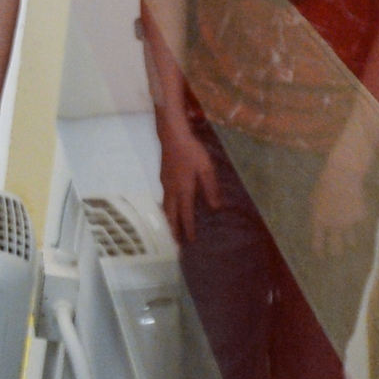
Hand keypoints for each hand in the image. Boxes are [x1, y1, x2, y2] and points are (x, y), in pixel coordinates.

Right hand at [156, 122, 221, 240]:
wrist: (172, 136)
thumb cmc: (192, 151)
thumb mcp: (206, 169)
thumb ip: (210, 188)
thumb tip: (215, 207)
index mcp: (184, 190)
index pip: (186, 214)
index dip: (188, 228)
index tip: (190, 241)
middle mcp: (172, 190)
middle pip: (171, 215)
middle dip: (173, 229)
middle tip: (175, 242)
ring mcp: (165, 184)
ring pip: (165, 207)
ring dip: (169, 220)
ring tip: (171, 228)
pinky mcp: (163, 177)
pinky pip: (164, 199)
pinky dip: (167, 209)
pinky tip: (170, 207)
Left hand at [310, 149, 371, 256]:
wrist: (343, 176)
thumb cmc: (324, 184)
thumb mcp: (314, 200)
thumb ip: (317, 214)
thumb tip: (319, 223)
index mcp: (319, 222)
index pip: (317, 242)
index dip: (319, 251)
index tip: (321, 256)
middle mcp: (333, 227)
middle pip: (336, 248)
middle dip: (336, 253)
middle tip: (337, 255)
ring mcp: (348, 223)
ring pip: (351, 241)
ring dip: (350, 243)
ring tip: (351, 245)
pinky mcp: (360, 217)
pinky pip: (360, 224)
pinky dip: (359, 222)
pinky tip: (359, 218)